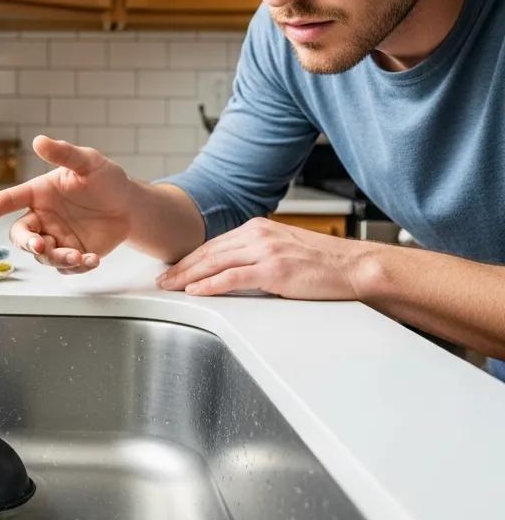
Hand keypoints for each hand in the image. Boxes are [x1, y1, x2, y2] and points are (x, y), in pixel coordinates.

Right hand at [0, 136, 131, 273]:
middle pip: (20, 235)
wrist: (130, 206)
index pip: (8, 201)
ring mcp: (57, 238)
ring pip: (43, 256)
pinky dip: (77, 267)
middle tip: (40, 246)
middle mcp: (43, 218)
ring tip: (79, 256)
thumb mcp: (87, 162)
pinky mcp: (72, 255)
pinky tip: (93, 259)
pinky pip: (66, 268)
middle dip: (26, 243)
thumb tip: (38, 140)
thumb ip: (63, 154)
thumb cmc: (106, 180)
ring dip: (57, 258)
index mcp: (39, 194)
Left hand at [157, 216, 376, 298]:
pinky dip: (210, 284)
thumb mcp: (283, 250)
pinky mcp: (274, 270)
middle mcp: (259, 234)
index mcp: (259, 228)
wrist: (355, 267)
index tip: (174, 269)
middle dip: (182, 267)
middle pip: (209, 252)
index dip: (190, 258)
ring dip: (188, 276)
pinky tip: (196, 290)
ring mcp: (266, 251)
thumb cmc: (324, 264)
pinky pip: (233, 277)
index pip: (215, 244)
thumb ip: (257, 254)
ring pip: (215, 263)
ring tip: (170, 287)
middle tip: (162, 280)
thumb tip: (231, 269)